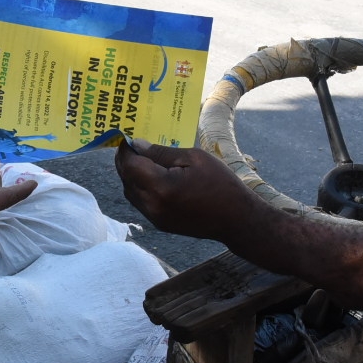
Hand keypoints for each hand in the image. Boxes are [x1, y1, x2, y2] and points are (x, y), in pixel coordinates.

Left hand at [114, 139, 262, 242]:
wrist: (236, 219)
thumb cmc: (220, 183)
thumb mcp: (194, 158)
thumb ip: (162, 152)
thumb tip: (137, 145)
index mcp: (161, 187)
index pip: (130, 165)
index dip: (125, 150)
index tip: (128, 138)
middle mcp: (153, 205)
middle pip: (126, 179)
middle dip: (125, 161)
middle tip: (132, 146)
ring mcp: (155, 218)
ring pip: (130, 193)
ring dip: (131, 176)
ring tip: (141, 159)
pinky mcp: (160, 224)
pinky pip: (140, 203)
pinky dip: (140, 188)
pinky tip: (151, 177)